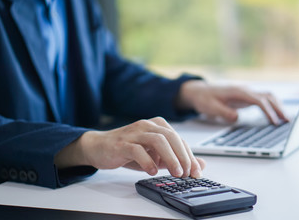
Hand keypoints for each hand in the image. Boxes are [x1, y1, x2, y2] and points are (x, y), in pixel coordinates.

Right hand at [55, 117, 204, 177]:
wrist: (98, 147)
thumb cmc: (129, 150)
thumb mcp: (156, 155)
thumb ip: (177, 158)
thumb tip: (200, 164)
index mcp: (158, 125)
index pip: (179, 139)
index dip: (190, 156)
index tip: (196, 171)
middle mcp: (147, 125)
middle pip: (171, 137)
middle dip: (183, 156)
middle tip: (187, 172)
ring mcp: (134, 133)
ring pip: (158, 140)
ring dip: (170, 158)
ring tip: (175, 172)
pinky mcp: (122, 143)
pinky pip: (137, 149)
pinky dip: (148, 161)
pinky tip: (152, 171)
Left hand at [177, 80, 287, 124]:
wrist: (199, 92)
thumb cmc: (204, 99)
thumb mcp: (210, 107)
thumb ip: (223, 112)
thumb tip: (237, 118)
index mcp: (238, 92)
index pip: (258, 100)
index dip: (268, 111)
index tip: (274, 121)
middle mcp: (245, 90)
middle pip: (268, 96)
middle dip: (279, 108)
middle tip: (287, 121)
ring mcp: (247, 93)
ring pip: (268, 97)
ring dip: (278, 106)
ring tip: (286, 120)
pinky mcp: (246, 97)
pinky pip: (264, 100)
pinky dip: (273, 106)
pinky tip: (277, 115)